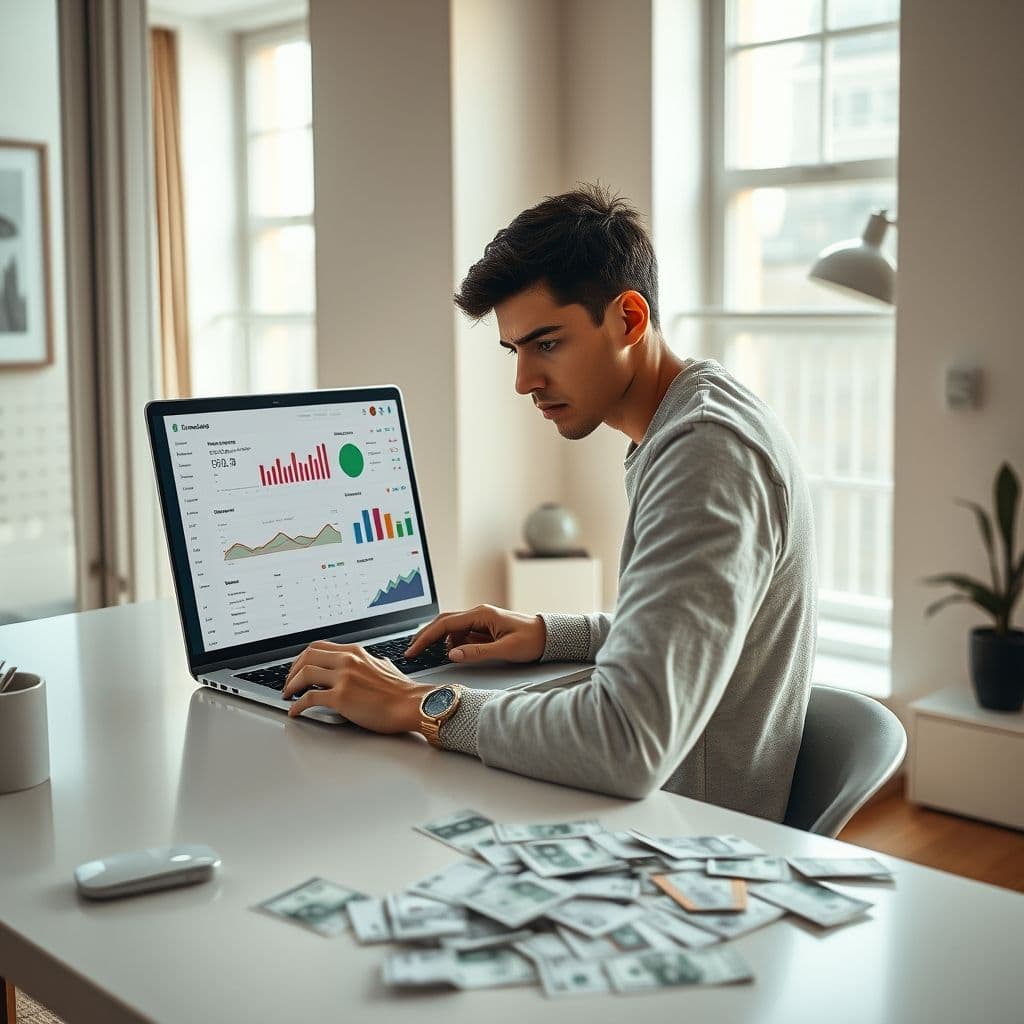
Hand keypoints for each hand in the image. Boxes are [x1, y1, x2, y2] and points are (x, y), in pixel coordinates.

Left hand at [281, 642, 432, 730]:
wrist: (412, 704)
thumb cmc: (402, 691)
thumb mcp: (386, 667)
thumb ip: (376, 663)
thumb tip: (377, 663)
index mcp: (355, 652)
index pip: (318, 647)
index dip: (302, 658)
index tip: (298, 669)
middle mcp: (347, 660)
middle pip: (306, 656)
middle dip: (292, 670)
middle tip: (289, 683)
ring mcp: (344, 677)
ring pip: (304, 674)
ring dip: (291, 685)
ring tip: (288, 696)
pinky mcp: (341, 697)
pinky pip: (309, 698)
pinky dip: (297, 705)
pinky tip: (295, 711)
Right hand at [404, 604, 545, 663]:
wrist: (549, 637)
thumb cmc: (532, 640)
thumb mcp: (505, 649)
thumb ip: (477, 652)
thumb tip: (452, 654)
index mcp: (481, 614)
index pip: (445, 624)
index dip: (426, 638)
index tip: (413, 650)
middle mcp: (478, 614)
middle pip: (443, 622)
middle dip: (425, 637)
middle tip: (411, 652)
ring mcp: (480, 621)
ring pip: (451, 629)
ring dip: (439, 642)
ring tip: (428, 655)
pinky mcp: (483, 629)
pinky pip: (461, 635)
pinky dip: (452, 644)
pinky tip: (451, 654)